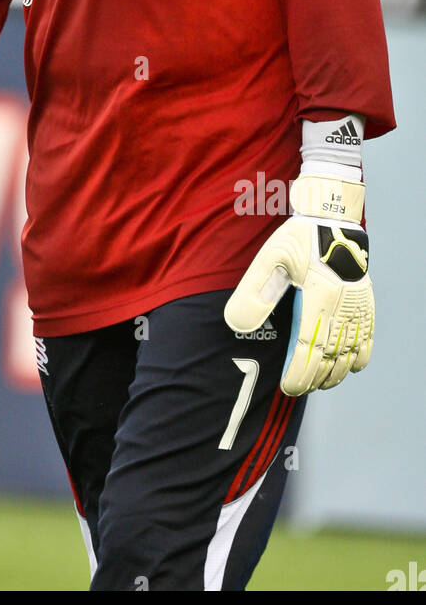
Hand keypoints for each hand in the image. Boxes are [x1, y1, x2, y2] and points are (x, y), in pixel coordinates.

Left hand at [224, 173, 371, 395]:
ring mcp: (358, 307)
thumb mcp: (270, 258)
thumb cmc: (300, 237)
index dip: (300, 373)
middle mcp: (344, 306)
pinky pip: (368, 339)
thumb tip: (235, 323)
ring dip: (335, 373)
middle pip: (332, 357)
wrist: (332, 218)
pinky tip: (347, 366)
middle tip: (297, 387)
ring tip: (317, 382)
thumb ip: (254, 292)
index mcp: (321, 297)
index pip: (311, 348)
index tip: (288, 387)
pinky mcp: (365, 303)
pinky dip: (358, 358)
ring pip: (351, 353)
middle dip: (314, 378)